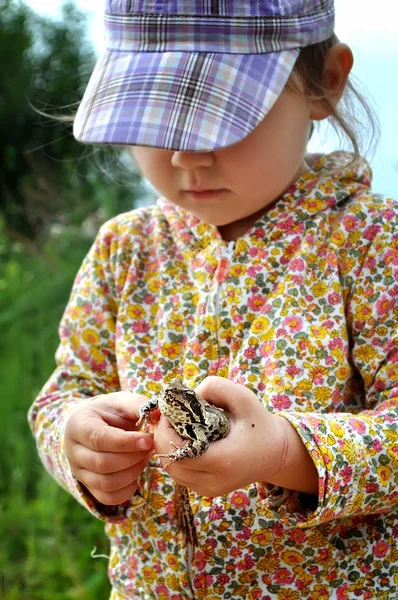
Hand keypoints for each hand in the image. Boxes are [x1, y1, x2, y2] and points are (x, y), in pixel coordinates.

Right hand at [64, 392, 154, 504]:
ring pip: (106, 483)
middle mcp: (73, 452)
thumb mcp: (121, 402)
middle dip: (133, 457)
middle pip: (103, 463)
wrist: (94, 425)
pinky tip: (137, 471)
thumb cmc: (110, 412)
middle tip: (151, 446)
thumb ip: (138, 405)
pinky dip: (128, 489)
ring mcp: (79, 472)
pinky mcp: (89, 487)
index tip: (149, 440)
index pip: (100, 439)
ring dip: (133, 472)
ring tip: (145, 456)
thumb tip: (158, 413)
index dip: (127, 442)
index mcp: (78, 425)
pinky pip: (108, 498)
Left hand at [154, 376, 284, 496]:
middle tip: (171, 417)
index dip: (166, 430)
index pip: (177, 451)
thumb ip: (215, 387)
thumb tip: (186, 395)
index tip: (172, 411)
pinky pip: (180, 474)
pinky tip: (185, 440)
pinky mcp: (206, 491)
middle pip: (169, 462)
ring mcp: (209, 490)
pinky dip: (176, 456)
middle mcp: (214, 481)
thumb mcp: (243, 397)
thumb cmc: (259, 423)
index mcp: (223, 460)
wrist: (275, 453)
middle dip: (164, 436)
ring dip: (168, 447)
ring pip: (171, 470)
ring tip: (178, 427)